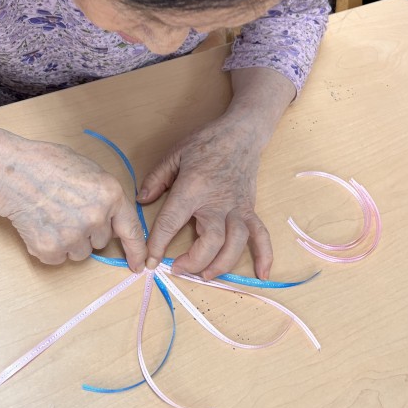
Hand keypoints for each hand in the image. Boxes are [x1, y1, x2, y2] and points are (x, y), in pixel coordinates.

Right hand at [0, 137, 147, 269]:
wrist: (12, 171)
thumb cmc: (47, 164)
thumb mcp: (89, 171)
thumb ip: (105, 197)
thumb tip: (111, 219)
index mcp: (110, 195)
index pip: (131, 230)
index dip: (136, 250)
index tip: (140, 263)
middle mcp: (96, 217)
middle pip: (101, 241)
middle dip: (88, 231)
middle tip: (67, 211)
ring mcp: (73, 235)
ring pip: (80, 252)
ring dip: (69, 241)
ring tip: (51, 216)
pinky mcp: (51, 249)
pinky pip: (58, 258)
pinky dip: (50, 247)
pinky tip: (40, 226)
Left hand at [140, 113, 272, 280]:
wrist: (241, 133)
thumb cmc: (206, 142)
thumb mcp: (174, 154)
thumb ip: (156, 178)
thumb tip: (142, 200)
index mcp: (193, 188)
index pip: (172, 222)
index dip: (158, 245)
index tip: (149, 262)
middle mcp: (217, 202)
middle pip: (210, 241)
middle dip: (193, 262)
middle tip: (177, 269)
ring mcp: (237, 207)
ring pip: (235, 244)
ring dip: (221, 264)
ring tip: (205, 275)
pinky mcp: (250, 209)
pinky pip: (261, 235)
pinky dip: (264, 255)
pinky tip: (261, 274)